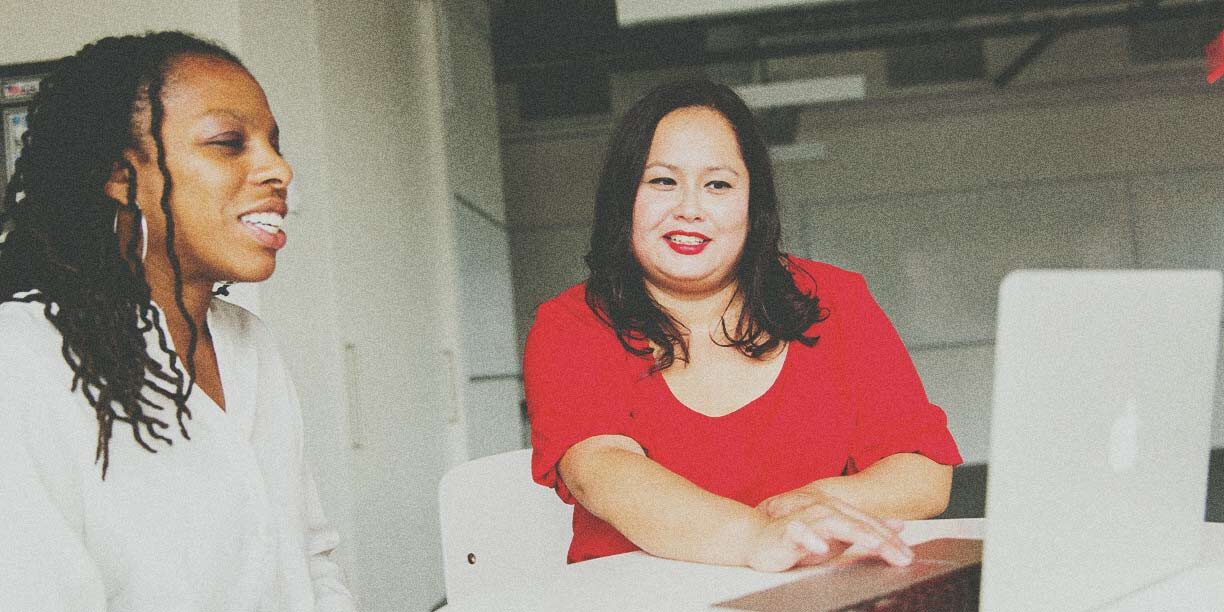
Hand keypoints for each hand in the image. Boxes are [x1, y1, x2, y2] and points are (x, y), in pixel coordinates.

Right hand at [744, 490, 911, 571]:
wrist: (759, 538)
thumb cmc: (800, 538)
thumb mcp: (840, 535)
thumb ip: (868, 529)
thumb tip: (899, 525)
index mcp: (841, 512)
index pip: (871, 525)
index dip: (891, 540)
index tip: (909, 557)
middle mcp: (826, 511)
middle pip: (858, 524)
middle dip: (882, 539)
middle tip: (901, 556)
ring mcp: (806, 519)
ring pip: (834, 523)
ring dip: (855, 532)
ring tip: (874, 544)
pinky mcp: (787, 531)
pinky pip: (799, 533)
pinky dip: (810, 539)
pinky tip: (821, 548)